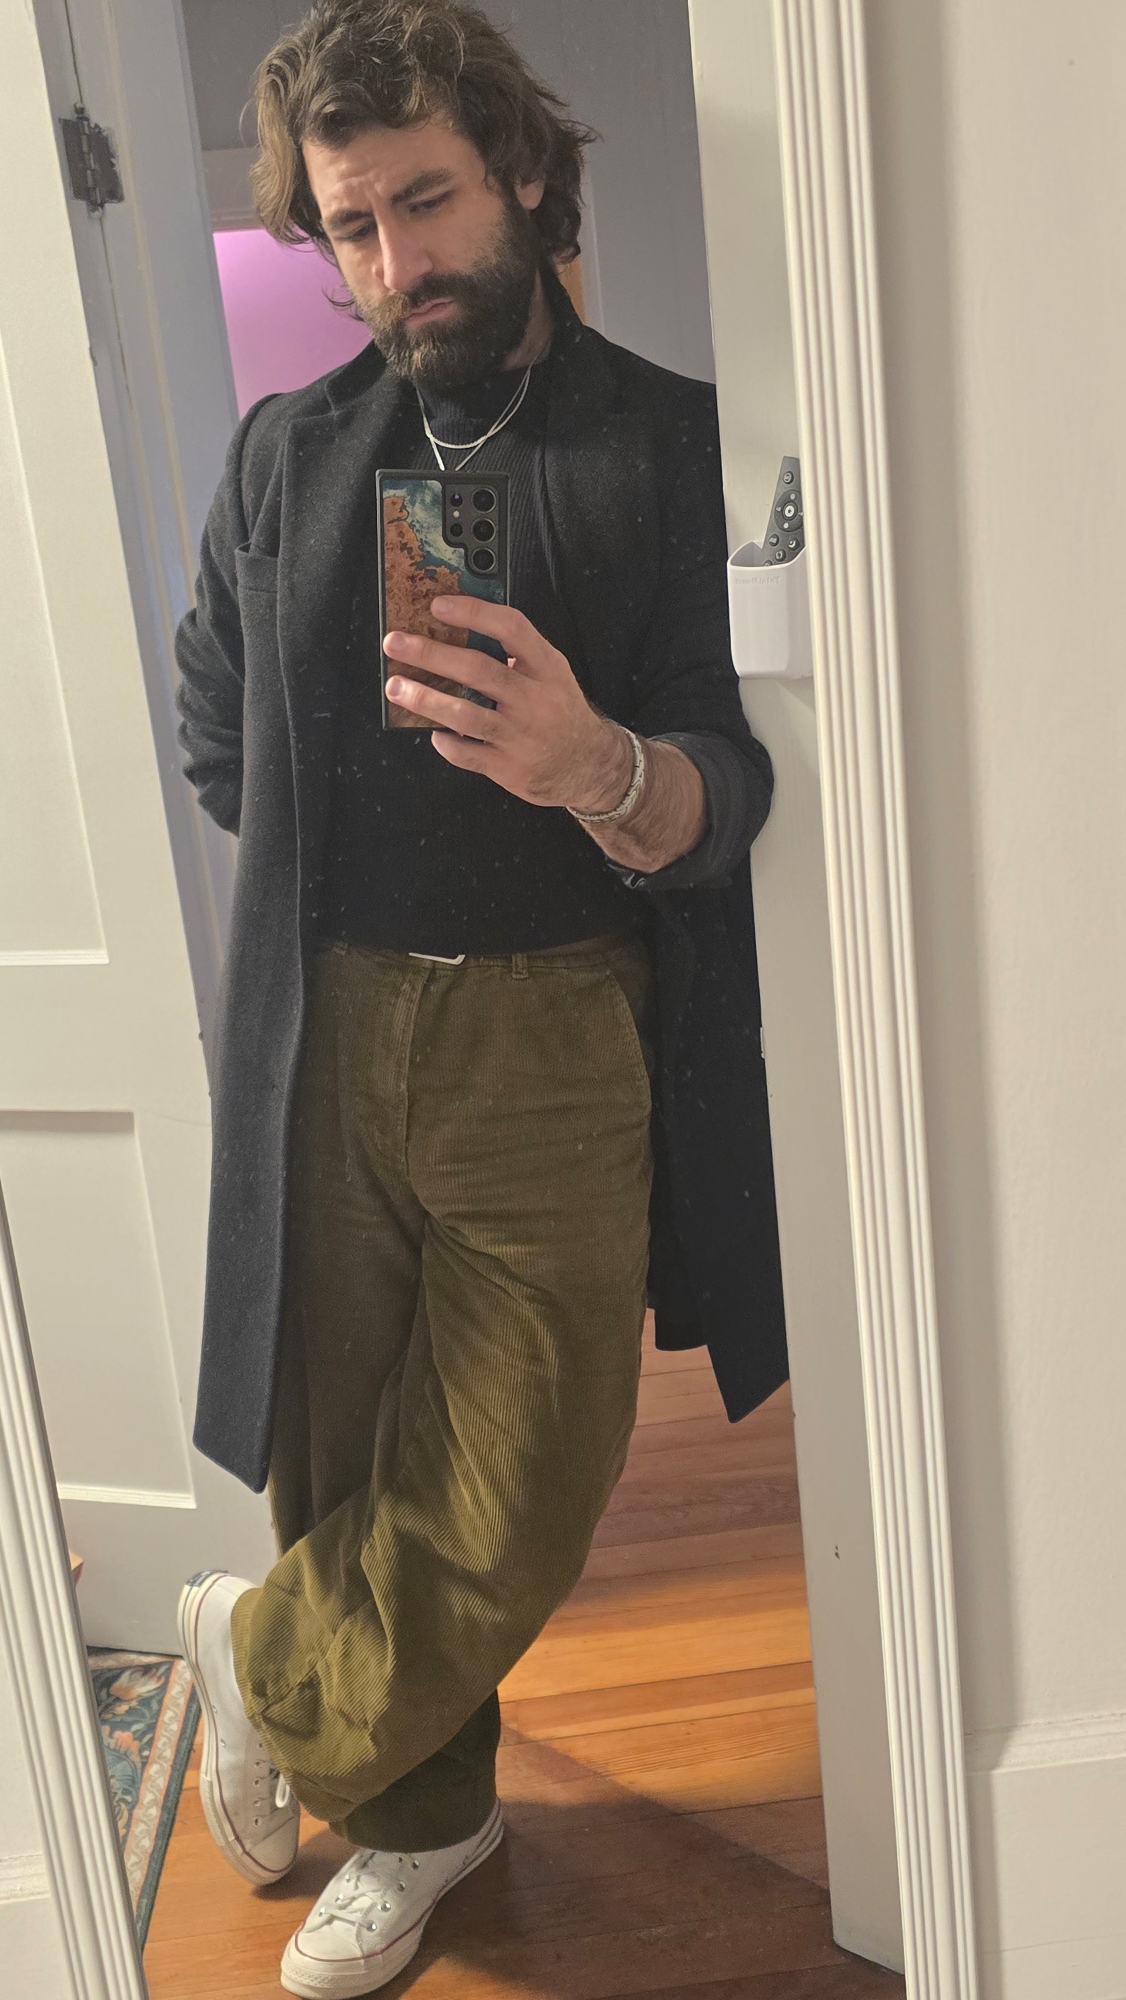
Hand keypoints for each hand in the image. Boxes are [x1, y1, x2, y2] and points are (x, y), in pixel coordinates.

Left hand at [382, 598, 632, 811]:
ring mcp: (520, 736)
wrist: (588, 766)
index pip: (510, 628)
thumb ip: (517, 653)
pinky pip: (466, 754)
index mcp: (547, 667)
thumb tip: (458, 630)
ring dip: (425, 699)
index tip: (438, 606)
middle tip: (395, 643)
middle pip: (478, 670)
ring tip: (396, 687)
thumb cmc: (559, 711)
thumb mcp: (552, 674)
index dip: (473, 613)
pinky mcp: (507, 767)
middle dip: (431, 654)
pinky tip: (434, 732)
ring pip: (465, 715)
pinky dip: (445, 742)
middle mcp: (534, 700)